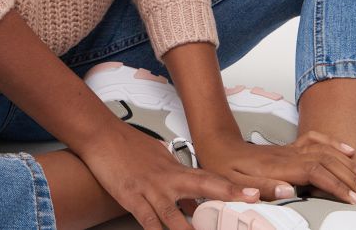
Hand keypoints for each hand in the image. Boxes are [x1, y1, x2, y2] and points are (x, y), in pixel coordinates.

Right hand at [76, 121, 261, 229]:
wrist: (101, 134)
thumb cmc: (127, 145)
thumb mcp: (158, 159)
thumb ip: (176, 178)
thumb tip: (190, 197)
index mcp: (175, 169)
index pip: (210, 179)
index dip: (233, 188)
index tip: (254, 194)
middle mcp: (168, 179)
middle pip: (204, 188)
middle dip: (228, 198)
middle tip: (249, 204)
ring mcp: (150, 189)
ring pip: (176, 217)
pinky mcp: (132, 198)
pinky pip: (148, 222)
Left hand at [195, 129, 355, 204]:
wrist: (216, 142)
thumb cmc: (224, 166)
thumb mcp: (234, 182)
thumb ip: (261, 187)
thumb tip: (289, 190)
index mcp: (278, 165)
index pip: (315, 172)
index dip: (336, 185)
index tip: (354, 200)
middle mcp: (288, 154)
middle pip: (327, 162)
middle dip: (352, 178)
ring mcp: (290, 148)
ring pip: (326, 152)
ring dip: (349, 165)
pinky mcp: (290, 147)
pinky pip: (316, 140)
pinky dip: (334, 144)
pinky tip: (348, 151)